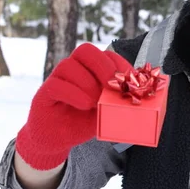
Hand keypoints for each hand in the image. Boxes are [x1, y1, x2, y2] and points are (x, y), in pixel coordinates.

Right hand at [16, 43, 131, 169]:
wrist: (57, 138)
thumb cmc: (85, 121)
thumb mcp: (108, 111)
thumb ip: (121, 102)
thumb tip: (145, 100)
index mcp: (91, 69)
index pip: (106, 54)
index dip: (119, 64)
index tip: (130, 80)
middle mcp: (73, 69)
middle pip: (85, 50)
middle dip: (103, 65)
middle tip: (112, 85)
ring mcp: (57, 79)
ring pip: (68, 65)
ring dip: (87, 83)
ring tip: (96, 101)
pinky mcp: (44, 94)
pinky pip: (55, 85)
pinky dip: (73, 93)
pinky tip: (85, 105)